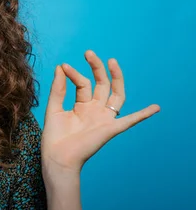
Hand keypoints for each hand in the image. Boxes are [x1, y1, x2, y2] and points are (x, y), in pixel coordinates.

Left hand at [41, 50, 159, 174]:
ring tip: (111, 61)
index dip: (74, 74)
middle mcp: (95, 110)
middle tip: (89, 52)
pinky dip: (143, 115)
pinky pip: (130, 121)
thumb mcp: (54, 108)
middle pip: (102, 84)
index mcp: (82, 105)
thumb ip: (58, 89)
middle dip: (97, 68)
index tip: (63, 66)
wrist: (57, 157)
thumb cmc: (54, 136)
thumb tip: (60, 66)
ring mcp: (104, 118)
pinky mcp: (110, 129)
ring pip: (116, 95)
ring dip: (116, 78)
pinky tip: (155, 108)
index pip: (82, 83)